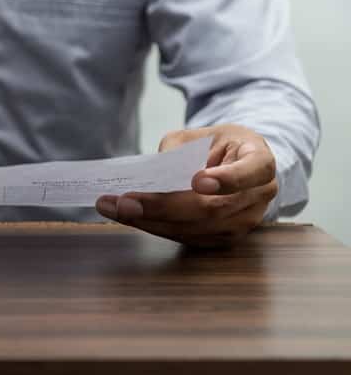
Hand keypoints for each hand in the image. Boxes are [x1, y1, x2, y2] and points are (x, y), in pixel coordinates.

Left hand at [95, 124, 277, 247]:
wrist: (234, 165)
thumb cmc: (217, 145)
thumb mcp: (200, 135)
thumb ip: (178, 150)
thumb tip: (150, 176)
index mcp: (260, 161)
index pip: (253, 171)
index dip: (228, 179)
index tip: (197, 181)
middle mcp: (259, 196)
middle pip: (211, 209)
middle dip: (162, 206)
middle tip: (124, 201)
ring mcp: (244, 222)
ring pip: (195, 228)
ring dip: (150, 221)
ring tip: (114, 208)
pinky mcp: (223, 239)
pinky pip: (187, 237)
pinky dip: (154, 227)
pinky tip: (128, 216)